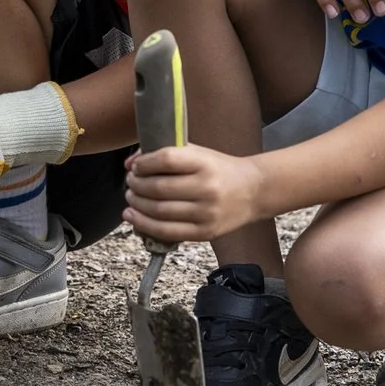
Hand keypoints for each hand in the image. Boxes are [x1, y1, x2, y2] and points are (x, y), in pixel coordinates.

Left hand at [123, 143, 267, 244]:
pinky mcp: (204, 232)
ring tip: (131, 197)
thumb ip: (166, 153)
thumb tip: (130, 163)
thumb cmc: (220, 169)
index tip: (135, 166)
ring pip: (159, 211)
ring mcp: (206, 213)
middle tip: (130, 182)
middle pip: (158, 188)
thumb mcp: (198, 153)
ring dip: (137, 204)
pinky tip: (133, 216)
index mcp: (205, 163)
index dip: (143, 164)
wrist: (253, 191)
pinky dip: (144, 225)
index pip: (166, 160)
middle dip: (136, 185)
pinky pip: (167, 232)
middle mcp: (207, 188)